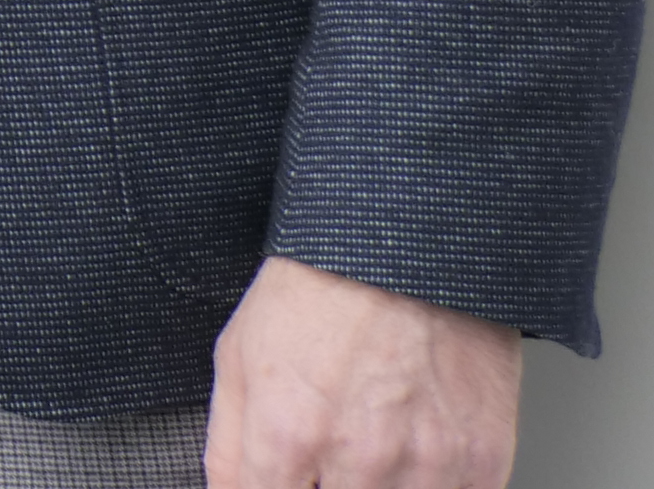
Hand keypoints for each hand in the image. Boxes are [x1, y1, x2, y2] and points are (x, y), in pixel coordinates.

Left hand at [207, 255, 518, 487]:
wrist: (409, 247)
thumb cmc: (321, 293)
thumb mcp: (240, 359)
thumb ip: (229, 448)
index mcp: (290, 433)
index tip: (287, 480)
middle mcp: (360, 456)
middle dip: (330, 486)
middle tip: (333, 455)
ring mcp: (429, 464)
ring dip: (380, 487)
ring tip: (373, 444)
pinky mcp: (484, 461)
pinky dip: (432, 486)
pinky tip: (415, 449)